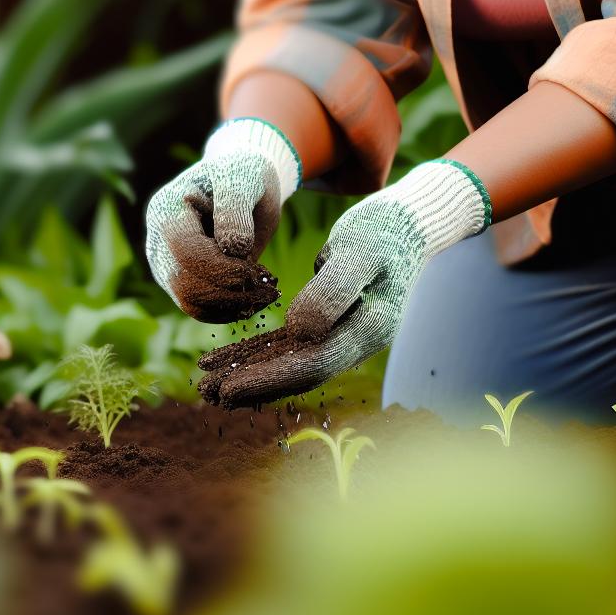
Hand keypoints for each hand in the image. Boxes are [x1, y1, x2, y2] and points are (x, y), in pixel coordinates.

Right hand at [146, 119, 302, 322]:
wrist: (242, 184)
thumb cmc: (243, 176)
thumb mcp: (243, 179)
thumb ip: (235, 209)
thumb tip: (235, 249)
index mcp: (165, 210)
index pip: (186, 253)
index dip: (224, 269)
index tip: (261, 273)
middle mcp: (157, 241)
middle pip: (184, 284)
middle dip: (231, 292)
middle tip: (270, 288)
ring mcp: (164, 264)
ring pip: (190, 303)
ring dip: (232, 305)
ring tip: (266, 291)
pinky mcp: (179, 283)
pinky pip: (198, 310)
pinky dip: (229, 310)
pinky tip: (255, 296)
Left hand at [197, 160, 489, 407]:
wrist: (408, 222)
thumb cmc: (384, 230)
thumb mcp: (359, 252)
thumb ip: (333, 292)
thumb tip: (300, 333)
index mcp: (368, 329)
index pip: (314, 365)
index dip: (270, 380)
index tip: (229, 388)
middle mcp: (357, 341)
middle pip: (299, 372)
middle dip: (253, 385)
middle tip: (206, 392)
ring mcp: (343, 334)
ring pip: (290, 361)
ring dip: (249, 372)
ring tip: (208, 382)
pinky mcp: (328, 323)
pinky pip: (288, 343)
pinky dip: (257, 351)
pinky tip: (224, 357)